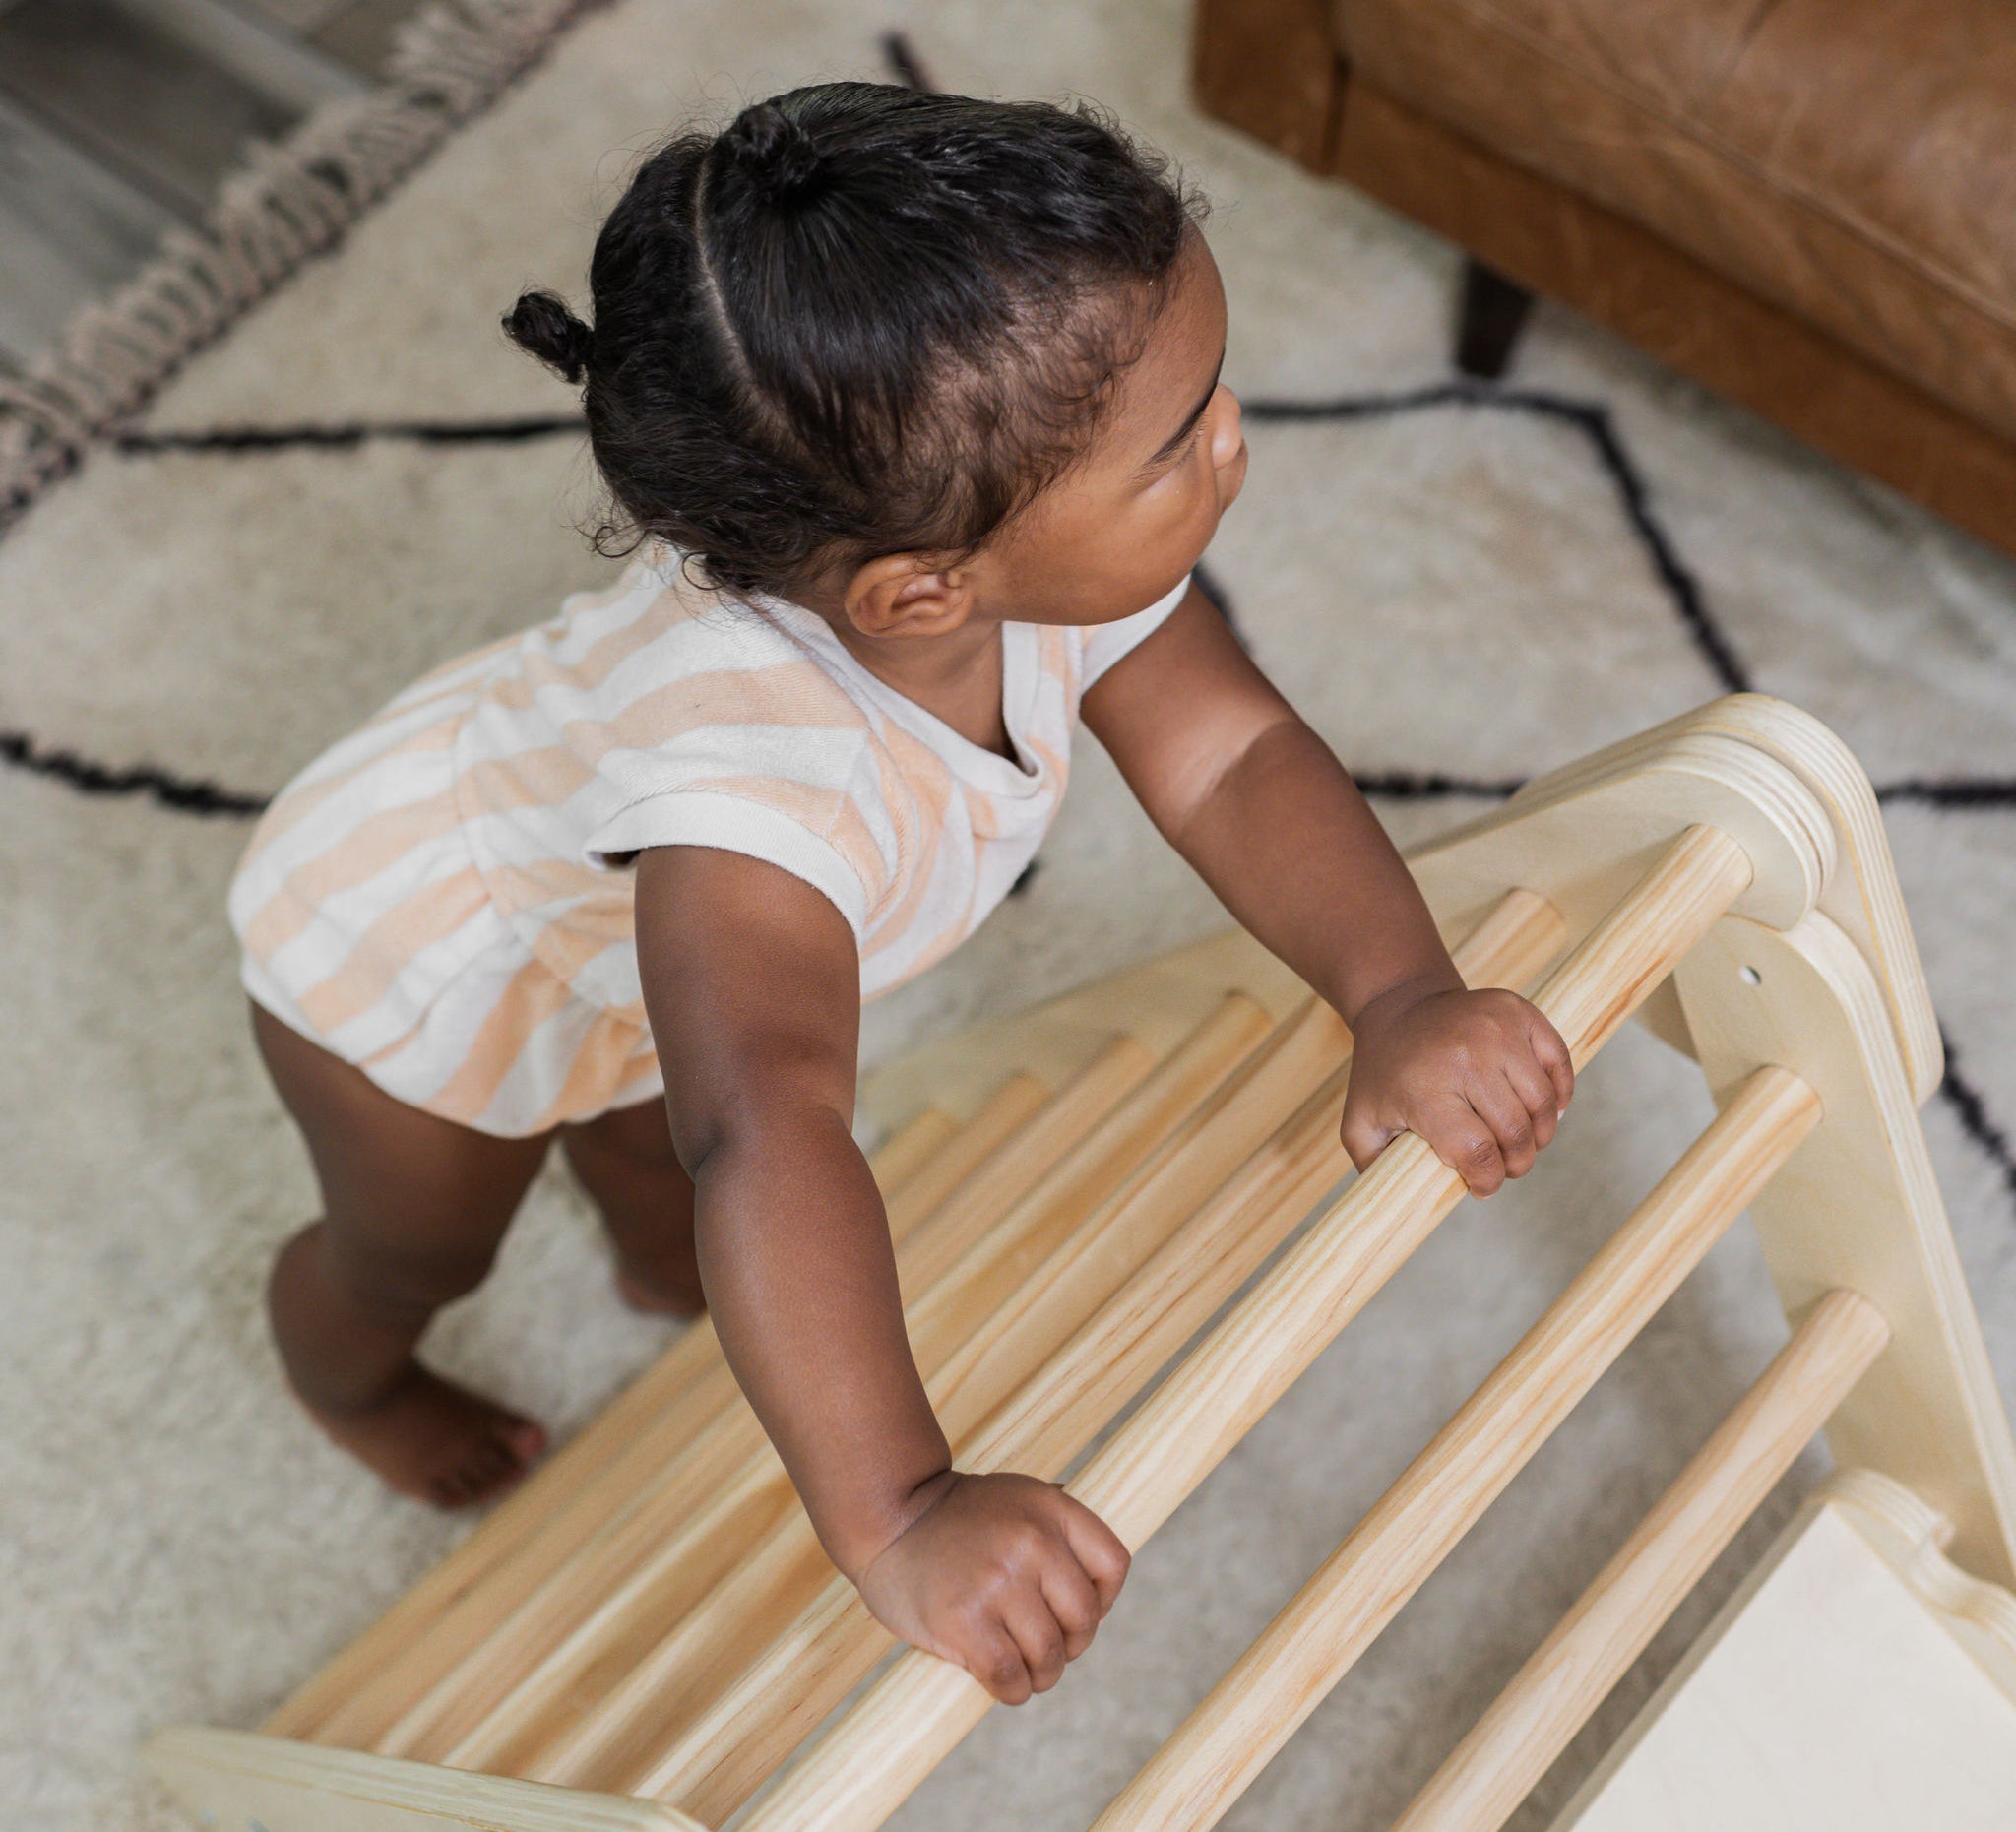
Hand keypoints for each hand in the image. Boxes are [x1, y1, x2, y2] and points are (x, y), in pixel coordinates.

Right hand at [856, 1470, 1129, 1703]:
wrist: (888, 1518)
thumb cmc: (957, 1520)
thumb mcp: (1018, 1501)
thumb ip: (1059, 1535)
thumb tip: (1098, 1599)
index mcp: (1051, 1508)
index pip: (1114, 1565)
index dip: (1102, 1601)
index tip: (1071, 1611)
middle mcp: (1031, 1541)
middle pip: (1085, 1620)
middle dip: (1069, 1645)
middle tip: (1041, 1646)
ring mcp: (997, 1582)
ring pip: (1050, 1656)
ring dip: (1039, 1674)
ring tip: (1018, 1665)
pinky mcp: (964, 1622)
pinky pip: (1011, 1677)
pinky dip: (1011, 1689)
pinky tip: (998, 1677)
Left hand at [1341, 980, 1573, 1195]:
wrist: (1400, 1005)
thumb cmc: (1383, 1072)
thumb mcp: (1361, 1121)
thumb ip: (1375, 1167)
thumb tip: (1399, 1206)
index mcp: (1425, 1089)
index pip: (1477, 1152)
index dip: (1488, 1180)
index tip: (1483, 1187)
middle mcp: (1465, 1056)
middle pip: (1515, 1131)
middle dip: (1517, 1162)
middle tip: (1506, 1167)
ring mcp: (1496, 1030)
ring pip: (1543, 1103)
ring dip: (1540, 1134)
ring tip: (1523, 1141)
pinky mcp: (1519, 1013)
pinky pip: (1559, 1065)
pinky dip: (1559, 1095)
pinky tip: (1540, 1111)